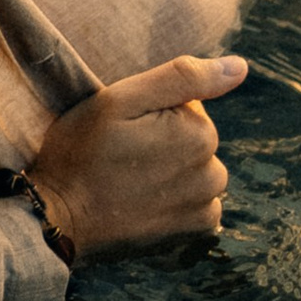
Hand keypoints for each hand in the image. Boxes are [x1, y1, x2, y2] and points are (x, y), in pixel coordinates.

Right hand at [25, 52, 246, 261]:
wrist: (59, 218)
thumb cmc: (82, 152)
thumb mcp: (120, 100)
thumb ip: (183, 78)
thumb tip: (240, 67)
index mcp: (199, 134)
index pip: (189, 104)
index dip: (152, 110)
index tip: (124, 128)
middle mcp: (213, 174)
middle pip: (195, 137)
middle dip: (165, 138)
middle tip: (122, 154)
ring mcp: (205, 207)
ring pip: (197, 168)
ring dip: (172, 168)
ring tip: (130, 179)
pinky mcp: (195, 233)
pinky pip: (198, 201)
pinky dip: (176, 197)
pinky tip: (143, 200)